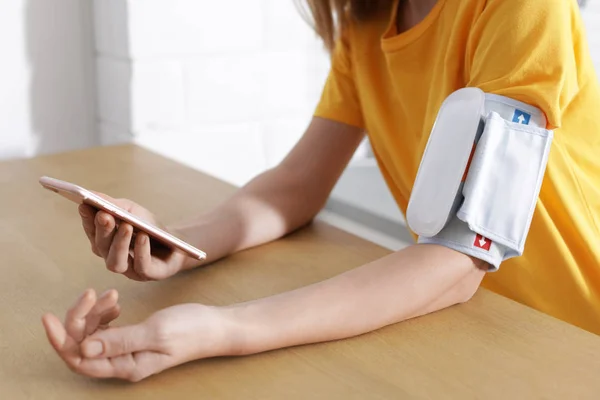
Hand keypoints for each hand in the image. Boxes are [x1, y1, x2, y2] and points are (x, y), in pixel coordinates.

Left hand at [42, 289, 233, 381]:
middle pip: (83, 345)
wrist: (215, 326)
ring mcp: (127, 351)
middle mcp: (122, 362)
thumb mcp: (155, 332)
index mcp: (126, 366)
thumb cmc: (191, 330)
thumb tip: (84, 348)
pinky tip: (115, 301)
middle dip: (80, 318)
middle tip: (90, 293)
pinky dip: (106, 313)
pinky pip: (107, 329)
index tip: (48, 317)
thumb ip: (120, 341)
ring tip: (110, 293)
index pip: (80, 359)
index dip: (60, 339)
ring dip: (94, 313)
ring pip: (93, 335)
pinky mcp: (133, 339)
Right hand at [78, 194, 189, 280]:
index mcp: (105, 242)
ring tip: (126, 226)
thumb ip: (112, 204)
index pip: (91, 231)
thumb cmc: (149, 227)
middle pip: (101, 247)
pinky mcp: (148, 274)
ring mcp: (129, 269)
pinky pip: (142, 265)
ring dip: (120, 243)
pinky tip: (143, 236)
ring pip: (116, 262)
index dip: (87, 219)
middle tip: (105, 215)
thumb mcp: (132, 211)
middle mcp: (112, 257)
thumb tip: (92, 195)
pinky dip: (141, 250)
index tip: (84, 205)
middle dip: (103, 230)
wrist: (176, 243)